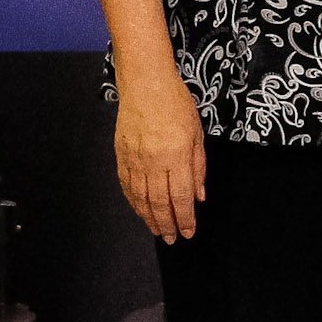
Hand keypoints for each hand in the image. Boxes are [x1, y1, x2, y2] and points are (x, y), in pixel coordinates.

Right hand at [113, 63, 207, 242]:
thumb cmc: (175, 102)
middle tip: (171, 238)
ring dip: (149, 218)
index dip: (185, 219)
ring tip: (157, 230)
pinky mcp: (121, 154)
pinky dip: (133, 201)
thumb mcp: (197, 133)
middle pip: (159, 203)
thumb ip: (198, 167)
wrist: (145, 82)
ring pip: (140, 198)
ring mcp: (135, 159)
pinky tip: (139, 209)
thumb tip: (199, 196)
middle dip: (167, 224)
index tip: (188, 232)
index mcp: (177, 155)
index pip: (182, 197)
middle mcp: (154, 161)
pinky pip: (126, 185)